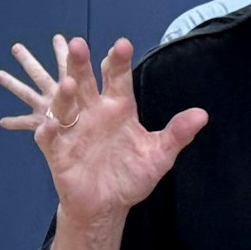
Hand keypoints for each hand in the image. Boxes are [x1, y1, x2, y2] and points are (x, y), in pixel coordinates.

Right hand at [0, 34, 205, 227]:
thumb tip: (202, 115)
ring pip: (64, 105)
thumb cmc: (131, 176)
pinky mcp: (58, 149)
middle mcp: (94, 112)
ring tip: (68, 84)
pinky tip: (51, 124)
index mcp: (119, 107)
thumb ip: (177, 134)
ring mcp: (73, 129)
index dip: (118, 61)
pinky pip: (49, 136)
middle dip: (81, 63)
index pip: (118, 78)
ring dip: (64, 94)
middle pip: (85, 81)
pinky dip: (48, 129)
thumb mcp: (158, 156)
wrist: (108, 206)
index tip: (122, 45)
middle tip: (78, 44)